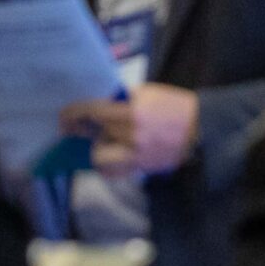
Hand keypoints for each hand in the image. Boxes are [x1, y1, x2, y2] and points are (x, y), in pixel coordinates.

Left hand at [60, 84, 198, 176]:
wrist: (200, 130)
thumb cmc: (174, 106)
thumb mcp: (150, 93)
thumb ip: (124, 98)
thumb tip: (99, 103)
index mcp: (135, 112)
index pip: (95, 112)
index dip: (75, 113)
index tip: (64, 115)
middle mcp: (132, 136)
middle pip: (96, 134)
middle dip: (90, 128)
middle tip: (85, 124)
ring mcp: (136, 155)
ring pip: (100, 157)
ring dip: (99, 147)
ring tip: (106, 140)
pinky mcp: (140, 167)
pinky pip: (112, 172)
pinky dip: (107, 164)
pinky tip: (112, 154)